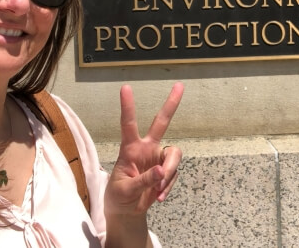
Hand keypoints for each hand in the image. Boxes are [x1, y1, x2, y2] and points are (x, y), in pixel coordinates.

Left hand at [104, 82, 182, 217]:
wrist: (127, 213)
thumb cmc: (119, 197)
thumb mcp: (125, 191)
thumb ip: (143, 180)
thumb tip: (161, 171)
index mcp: (130, 149)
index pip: (128, 124)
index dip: (128, 106)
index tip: (125, 87)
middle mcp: (146, 148)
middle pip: (161, 122)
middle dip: (171, 104)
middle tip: (180, 85)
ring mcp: (158, 159)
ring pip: (174, 155)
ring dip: (169, 172)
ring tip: (158, 190)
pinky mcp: (167, 171)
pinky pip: (173, 174)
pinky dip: (167, 186)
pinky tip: (158, 197)